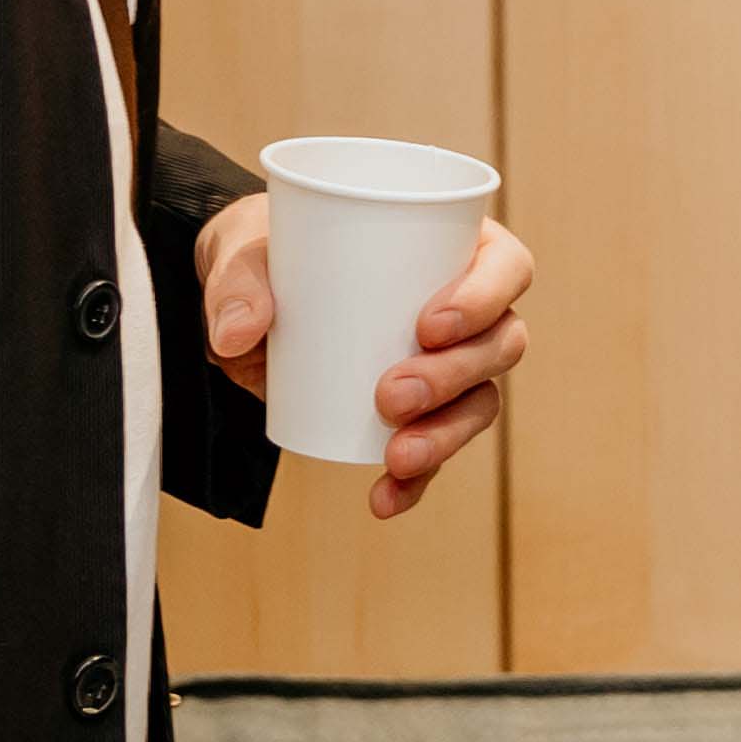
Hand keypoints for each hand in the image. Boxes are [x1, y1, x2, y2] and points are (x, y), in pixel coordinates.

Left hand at [199, 198, 535, 519]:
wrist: (246, 298)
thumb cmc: (270, 252)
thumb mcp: (245, 252)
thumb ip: (236, 283)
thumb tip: (235, 335)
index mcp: (452, 243)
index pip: (506, 266)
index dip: (485, 298)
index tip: (428, 326)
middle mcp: (467, 307)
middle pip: (501, 343)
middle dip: (455, 377)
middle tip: (391, 394)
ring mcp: (448, 363)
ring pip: (480, 403)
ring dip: (446, 435)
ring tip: (396, 455)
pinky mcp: (419, 412)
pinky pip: (436, 450)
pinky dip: (416, 481)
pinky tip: (385, 497)